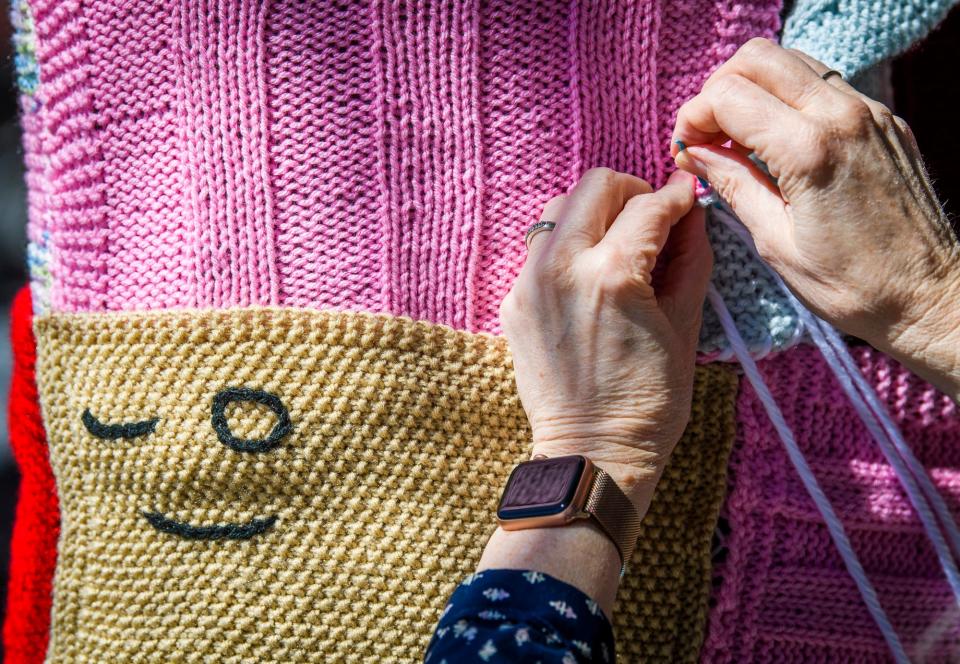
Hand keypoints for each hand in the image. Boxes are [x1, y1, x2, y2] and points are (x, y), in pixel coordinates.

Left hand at [499, 167, 711, 514]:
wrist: (590, 453)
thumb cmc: (648, 402)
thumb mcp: (685, 326)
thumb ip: (691, 258)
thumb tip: (691, 213)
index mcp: (612, 276)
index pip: (648, 206)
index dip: (676, 197)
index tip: (686, 198)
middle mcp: (562, 268)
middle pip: (594, 187)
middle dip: (631, 193)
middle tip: (652, 219)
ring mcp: (529, 284)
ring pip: (559, 210)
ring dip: (594, 214)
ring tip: (619, 244)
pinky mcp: (513, 302)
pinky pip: (540, 250)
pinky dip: (569, 247)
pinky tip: (590, 277)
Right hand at [671, 38, 959, 397]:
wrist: (928, 297)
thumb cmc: (854, 286)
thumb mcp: (776, 243)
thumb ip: (733, 185)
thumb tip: (696, 154)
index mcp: (810, 151)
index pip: (729, 96)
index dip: (694, 117)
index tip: (687, 149)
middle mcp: (843, 117)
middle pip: (757, 58)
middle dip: (718, 91)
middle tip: (707, 136)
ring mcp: (869, 113)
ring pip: (791, 61)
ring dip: (752, 88)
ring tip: (738, 137)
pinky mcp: (884, 120)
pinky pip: (822, 83)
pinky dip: (786, 97)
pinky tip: (775, 140)